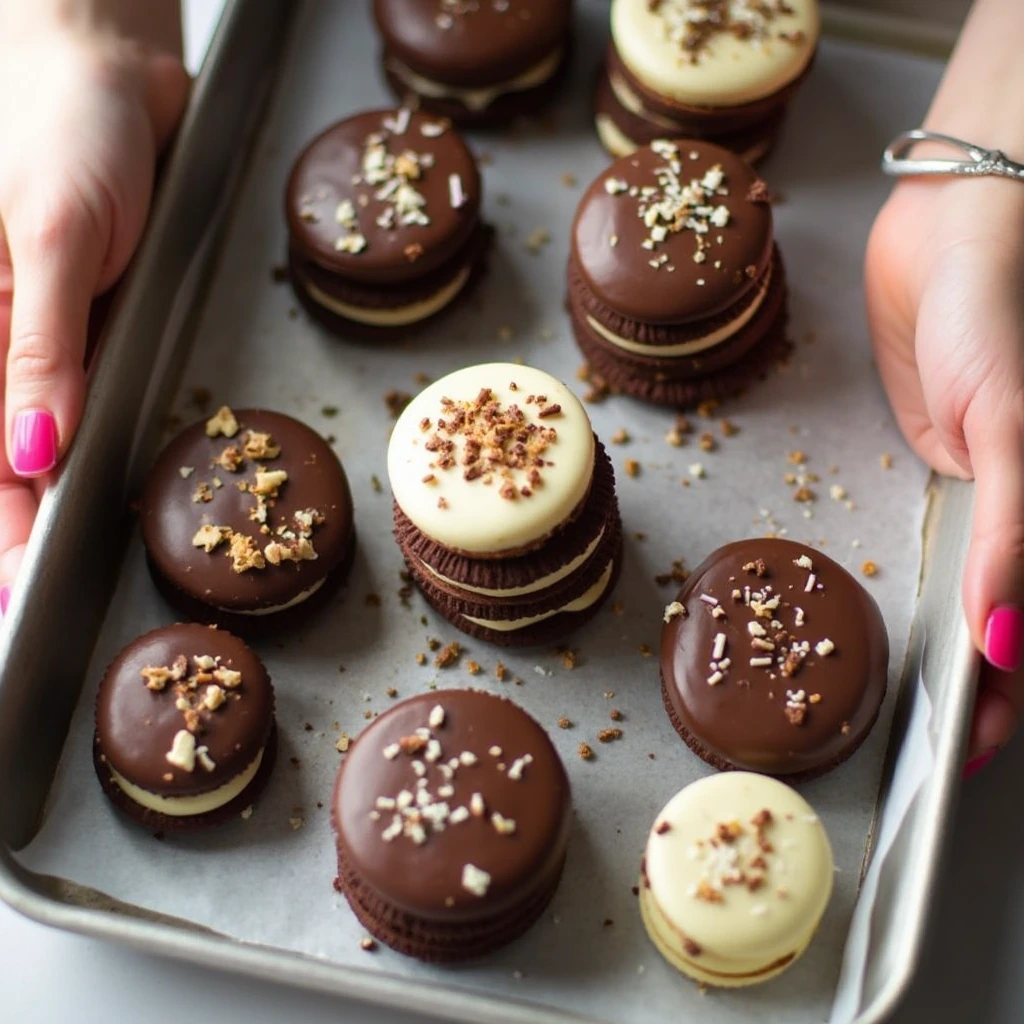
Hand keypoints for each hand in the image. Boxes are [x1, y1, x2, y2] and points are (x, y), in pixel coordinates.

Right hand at [0, 25, 187, 602]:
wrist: (104, 70)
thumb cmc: (67, 128)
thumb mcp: (56, 237)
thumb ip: (40, 346)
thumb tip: (27, 448)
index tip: (10, 583)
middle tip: (12, 598)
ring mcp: (19, 322)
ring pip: (8, 426)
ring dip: (13, 492)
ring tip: (20, 563)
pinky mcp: (57, 310)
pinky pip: (43, 384)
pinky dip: (39, 437)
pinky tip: (39, 472)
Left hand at [865, 174, 1023, 768]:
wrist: (953, 233)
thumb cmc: (999, 314)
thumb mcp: (1012, 428)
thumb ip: (1017, 538)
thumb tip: (1008, 640)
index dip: (1019, 693)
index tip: (978, 751)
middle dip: (1001, 688)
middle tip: (953, 749)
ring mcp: (1006, 490)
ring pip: (1000, 595)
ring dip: (979, 658)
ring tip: (939, 716)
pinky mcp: (967, 465)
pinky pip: (962, 544)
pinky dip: (954, 596)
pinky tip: (938, 635)